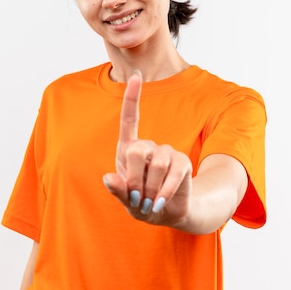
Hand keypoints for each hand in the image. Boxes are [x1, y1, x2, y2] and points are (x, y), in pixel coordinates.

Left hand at [102, 71, 193, 226]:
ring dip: (150, 189)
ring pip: (157, 164)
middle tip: (137, 197)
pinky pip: (173, 175)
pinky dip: (164, 193)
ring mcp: (167, 152)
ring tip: (149, 201)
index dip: (132, 98)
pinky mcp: (182, 162)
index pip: (130, 119)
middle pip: (137, 151)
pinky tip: (159, 203)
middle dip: (134, 178)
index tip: (136, 76)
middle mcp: (148, 146)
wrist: (165, 213)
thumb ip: (117, 189)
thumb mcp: (125, 198)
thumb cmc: (140, 201)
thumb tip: (108, 178)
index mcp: (129, 149)